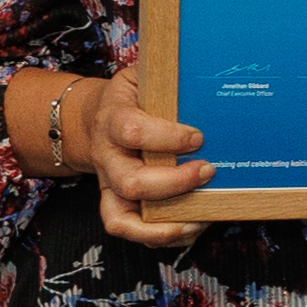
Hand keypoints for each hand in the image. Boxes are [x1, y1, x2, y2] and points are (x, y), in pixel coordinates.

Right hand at [81, 82, 215, 247]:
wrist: (98, 117)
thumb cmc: (132, 97)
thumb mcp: (142, 76)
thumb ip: (165, 76)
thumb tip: (203, 69)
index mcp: (113, 120)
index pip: (131, 131)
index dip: (167, 138)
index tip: (198, 137)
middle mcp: (108, 157)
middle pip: (131, 182)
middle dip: (175, 183)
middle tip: (208, 171)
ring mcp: (109, 184)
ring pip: (122, 217)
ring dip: (165, 222)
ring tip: (201, 216)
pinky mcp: (115, 203)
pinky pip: (127, 229)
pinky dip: (158, 236)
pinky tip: (190, 226)